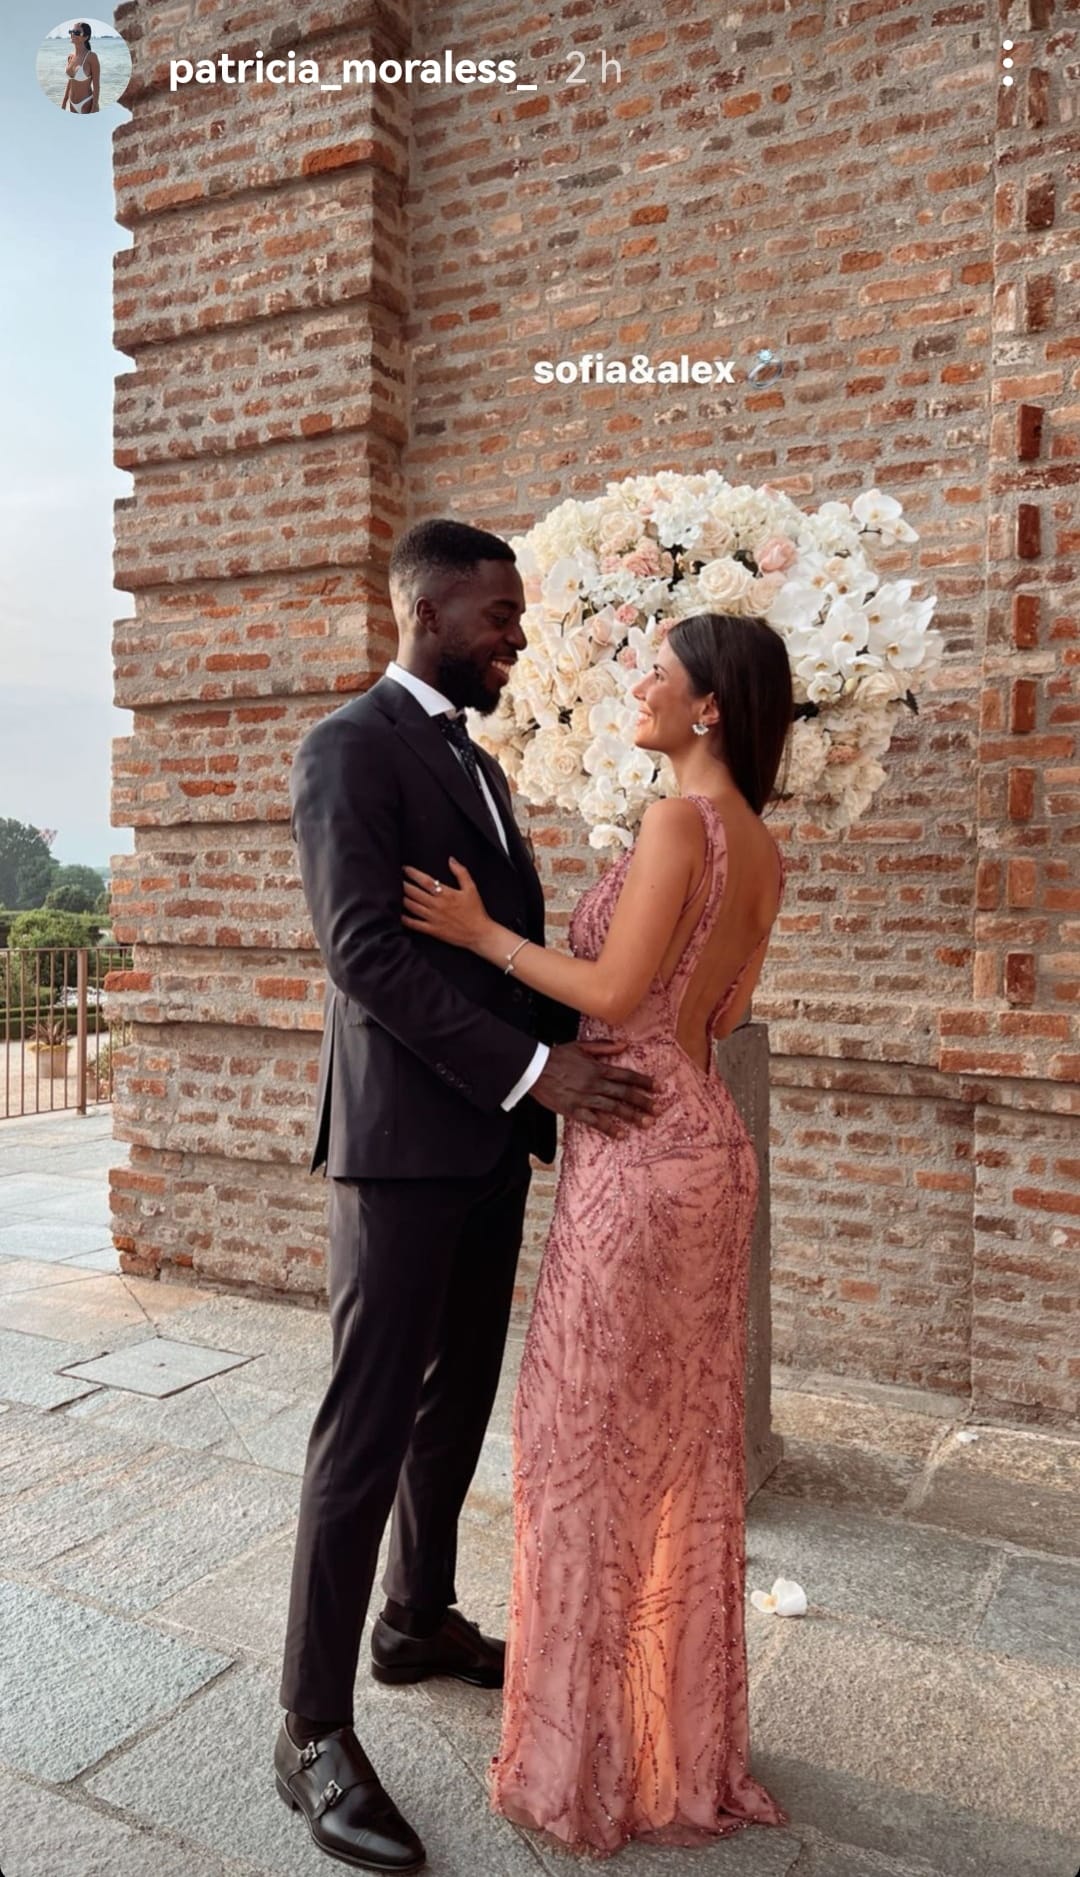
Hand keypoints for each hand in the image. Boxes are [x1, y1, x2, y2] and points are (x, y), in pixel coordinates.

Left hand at [402, 858, 493, 952]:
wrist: (479, 933)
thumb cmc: (476, 911)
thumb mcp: (472, 888)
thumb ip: (461, 872)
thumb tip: (451, 860)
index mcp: (446, 894)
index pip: (424, 881)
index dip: (412, 873)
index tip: (404, 869)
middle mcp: (437, 905)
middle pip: (414, 892)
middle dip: (402, 884)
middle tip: (393, 878)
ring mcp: (433, 918)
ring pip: (412, 906)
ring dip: (401, 899)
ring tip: (393, 893)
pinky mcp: (432, 930)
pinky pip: (414, 924)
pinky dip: (404, 919)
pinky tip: (397, 914)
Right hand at [530, 1041, 655, 1137]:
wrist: (533, 1069)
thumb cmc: (557, 1056)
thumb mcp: (581, 1046)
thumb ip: (604, 1046)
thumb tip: (625, 1045)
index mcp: (598, 1068)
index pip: (626, 1076)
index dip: (644, 1082)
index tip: (659, 1088)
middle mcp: (595, 1084)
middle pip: (624, 1094)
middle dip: (643, 1102)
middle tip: (659, 1109)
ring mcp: (585, 1098)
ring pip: (613, 1108)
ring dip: (632, 1115)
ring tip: (647, 1123)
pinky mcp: (574, 1110)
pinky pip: (594, 1121)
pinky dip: (608, 1128)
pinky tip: (621, 1134)